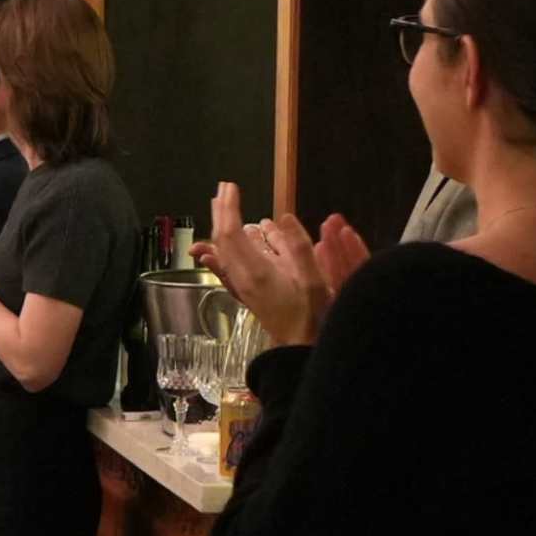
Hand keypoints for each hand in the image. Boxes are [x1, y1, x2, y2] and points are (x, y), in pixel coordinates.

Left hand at [195, 183, 363, 347]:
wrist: (298, 348)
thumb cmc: (311, 316)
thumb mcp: (314, 280)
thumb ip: (299, 248)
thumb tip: (283, 217)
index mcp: (256, 272)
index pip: (231, 233)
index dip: (229, 208)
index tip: (231, 188)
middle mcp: (242, 277)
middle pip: (222, 238)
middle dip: (221, 210)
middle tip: (224, 189)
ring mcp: (241, 284)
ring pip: (222, 249)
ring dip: (221, 225)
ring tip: (224, 205)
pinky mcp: (245, 290)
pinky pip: (227, 263)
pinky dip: (223, 246)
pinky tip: (222, 241)